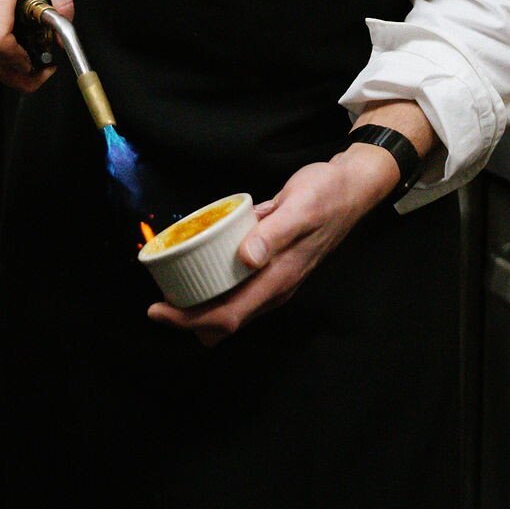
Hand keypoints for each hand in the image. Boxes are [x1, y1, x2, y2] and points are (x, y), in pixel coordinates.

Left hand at [147, 144, 400, 346]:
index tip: (158, 310)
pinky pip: (239, 288)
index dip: (189, 320)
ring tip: (171, 287)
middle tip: (159, 300)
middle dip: (189, 319)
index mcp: (278, 278)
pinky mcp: (273, 264)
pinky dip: (215, 287)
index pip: (227, 316)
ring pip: (231, 308)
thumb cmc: (325, 195)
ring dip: (201, 306)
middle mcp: (275, 286)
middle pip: (225, 321)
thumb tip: (246, 258)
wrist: (351, 187)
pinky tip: (199, 265)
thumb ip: (273, 233)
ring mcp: (275, 278)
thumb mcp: (299, 207)